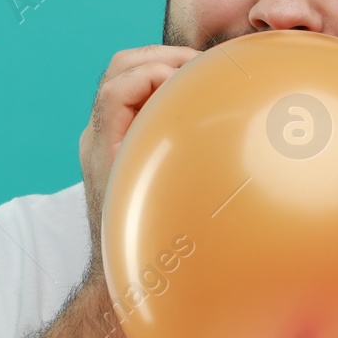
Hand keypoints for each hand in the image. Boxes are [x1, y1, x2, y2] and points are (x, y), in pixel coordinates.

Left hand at [78, 45, 199, 281]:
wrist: (117, 280)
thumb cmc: (149, 253)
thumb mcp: (174, 213)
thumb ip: (195, 176)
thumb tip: (238, 151)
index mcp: (106, 150)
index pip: (118, 88)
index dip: (155, 72)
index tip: (192, 77)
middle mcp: (99, 138)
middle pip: (119, 69)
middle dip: (161, 57)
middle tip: (202, 64)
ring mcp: (104, 139)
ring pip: (124, 79)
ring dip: (160, 68)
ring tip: (200, 74)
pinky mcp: (116, 144)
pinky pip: (132, 99)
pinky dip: (160, 88)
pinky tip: (193, 98)